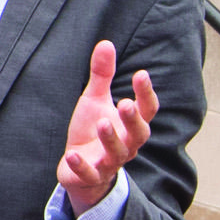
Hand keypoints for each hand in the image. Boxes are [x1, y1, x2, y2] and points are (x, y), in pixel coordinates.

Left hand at [56, 40, 161, 212]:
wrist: (78, 166)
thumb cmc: (92, 129)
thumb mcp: (95, 100)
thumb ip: (102, 75)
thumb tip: (106, 43)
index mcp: (130, 124)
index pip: (147, 109)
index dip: (146, 93)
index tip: (141, 74)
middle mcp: (126, 144)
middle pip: (139, 135)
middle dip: (133, 120)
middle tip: (126, 103)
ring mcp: (109, 162)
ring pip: (117, 154)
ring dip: (111, 139)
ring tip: (102, 122)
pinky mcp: (91, 176)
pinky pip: (90, 173)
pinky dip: (82, 166)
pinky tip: (72, 154)